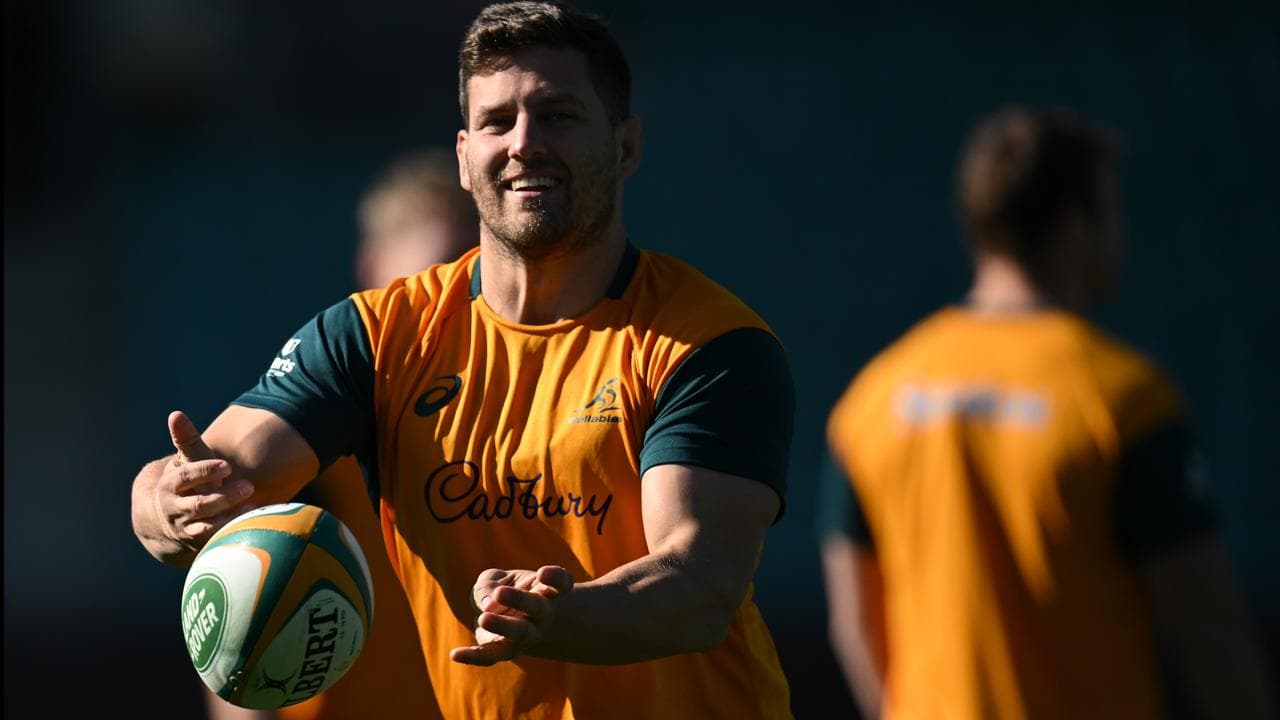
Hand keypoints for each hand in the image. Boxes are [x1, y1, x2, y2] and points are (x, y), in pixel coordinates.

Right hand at [152, 410, 254, 551]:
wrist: (165, 518)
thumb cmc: (185, 481)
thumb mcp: (186, 460)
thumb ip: (186, 439)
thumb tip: (176, 414)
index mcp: (170, 485)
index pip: (184, 477)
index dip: (204, 472)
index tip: (227, 466)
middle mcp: (175, 509)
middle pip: (198, 504)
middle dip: (223, 497)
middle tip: (249, 486)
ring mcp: (185, 528)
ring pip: (206, 526)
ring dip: (229, 518)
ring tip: (253, 506)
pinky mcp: (198, 543)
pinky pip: (216, 540)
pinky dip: (232, 533)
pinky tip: (252, 523)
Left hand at [449, 565, 573, 665]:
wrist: (515, 621)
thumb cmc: (507, 591)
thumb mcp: (496, 579)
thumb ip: (488, 586)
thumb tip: (488, 605)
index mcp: (546, 592)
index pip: (560, 585)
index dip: (556, 579)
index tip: (542, 573)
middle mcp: (541, 615)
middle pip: (538, 608)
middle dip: (520, 600)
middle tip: (501, 593)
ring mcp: (526, 636)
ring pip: (520, 634)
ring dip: (503, 626)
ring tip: (483, 618)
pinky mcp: (506, 651)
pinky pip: (493, 656)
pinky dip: (474, 656)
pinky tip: (455, 654)